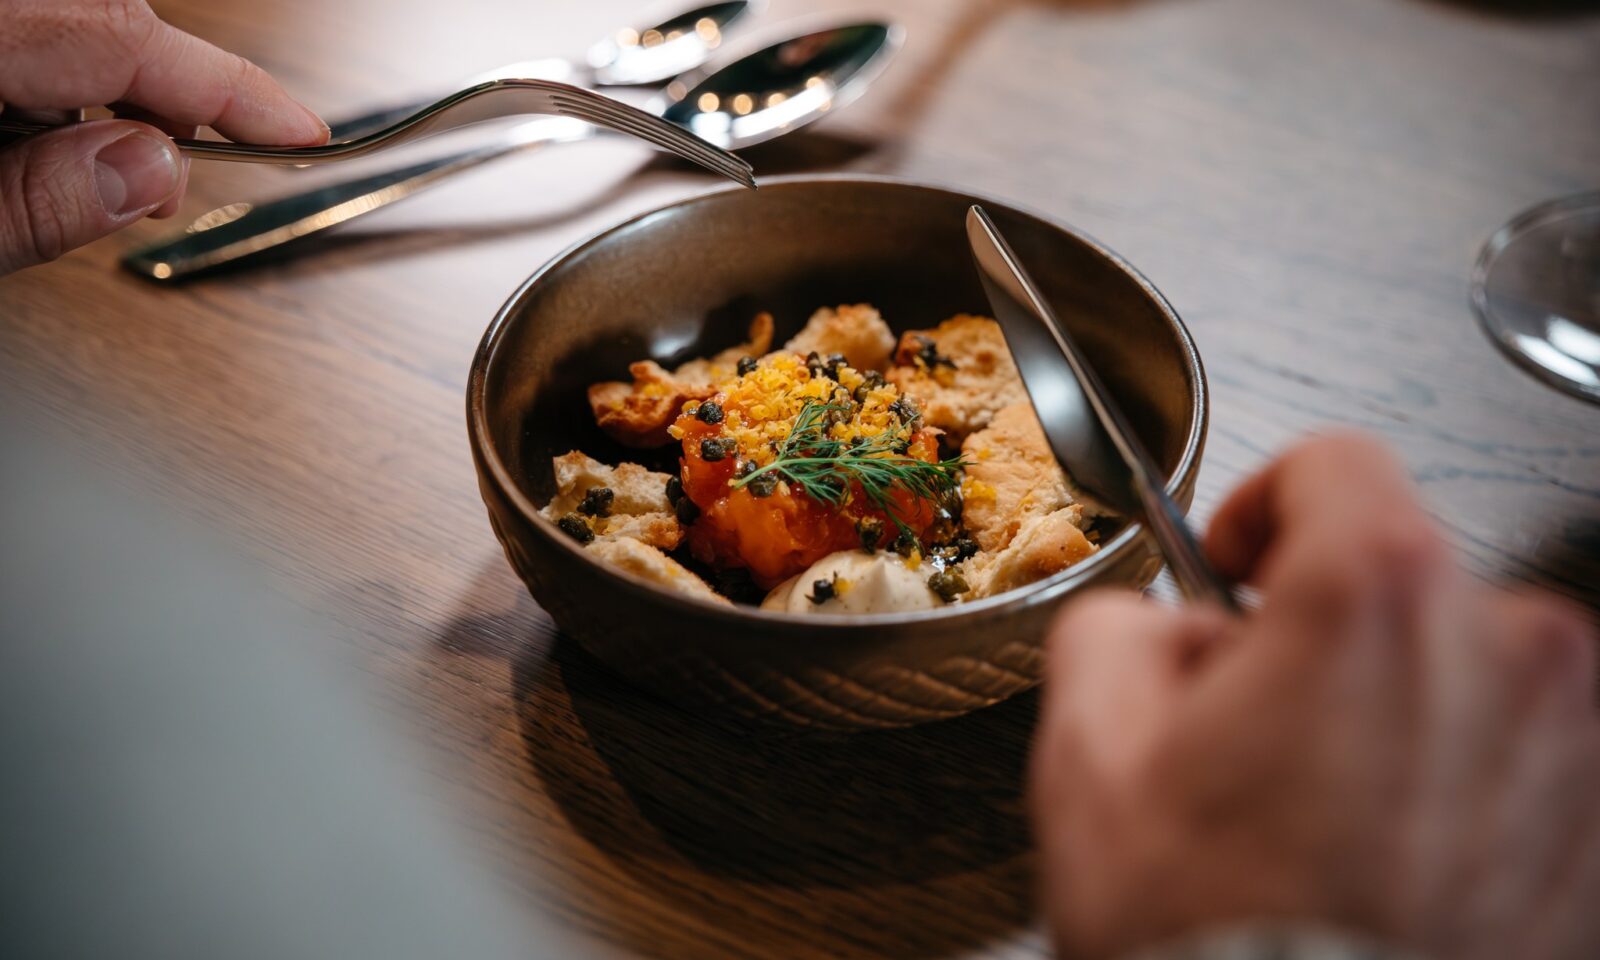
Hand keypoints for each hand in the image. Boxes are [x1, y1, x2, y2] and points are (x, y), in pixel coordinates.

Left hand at [0, 0, 326, 274]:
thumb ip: (38, 200)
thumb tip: (151, 171)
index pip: (127, 39)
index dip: (229, 88)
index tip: (300, 133)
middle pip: (110, 22)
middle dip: (162, 104)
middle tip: (166, 190)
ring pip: (75, 29)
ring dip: (106, 105)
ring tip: (93, 185)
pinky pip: (29, 32)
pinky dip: (56, 94)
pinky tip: (36, 149)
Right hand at [1031, 433, 1599, 959]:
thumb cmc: (1217, 930)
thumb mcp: (1090, 750)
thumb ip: (1114, 626)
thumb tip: (1162, 629)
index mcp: (1376, 596)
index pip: (1334, 463)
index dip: (1261, 505)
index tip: (1235, 568)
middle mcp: (1506, 646)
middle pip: (1399, 574)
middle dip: (1321, 628)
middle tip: (1258, 725)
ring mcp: (1572, 739)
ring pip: (1462, 665)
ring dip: (1395, 702)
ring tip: (1326, 805)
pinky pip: (1518, 751)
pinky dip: (1457, 775)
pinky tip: (1391, 847)